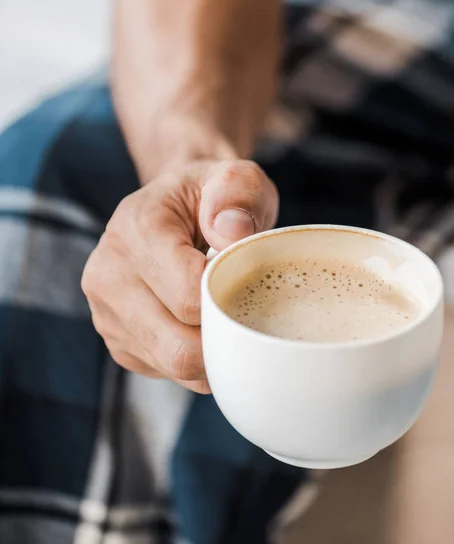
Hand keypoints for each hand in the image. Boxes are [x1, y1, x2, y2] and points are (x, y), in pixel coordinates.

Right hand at [82, 159, 278, 392]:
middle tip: (248, 309)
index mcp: (136, 229)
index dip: (231, 297)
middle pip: (179, 345)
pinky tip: (207, 328)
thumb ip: (238, 192)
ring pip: (175, 367)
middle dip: (225, 337)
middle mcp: (108, 274)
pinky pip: (169, 374)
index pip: (189, 297)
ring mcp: (107, 313)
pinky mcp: (119, 341)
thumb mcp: (235, 178)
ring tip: (229, 316)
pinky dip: (199, 362)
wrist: (178, 211)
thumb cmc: (214, 198)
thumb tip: (232, 234)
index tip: (246, 278)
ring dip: (214, 353)